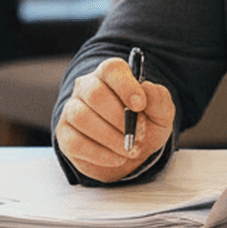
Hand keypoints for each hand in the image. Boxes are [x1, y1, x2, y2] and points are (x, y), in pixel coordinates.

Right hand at [56, 57, 176, 182]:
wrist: (132, 151)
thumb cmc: (146, 125)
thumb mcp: (161, 113)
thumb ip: (158, 98)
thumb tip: (146, 90)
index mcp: (111, 74)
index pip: (111, 69)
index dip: (125, 86)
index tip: (140, 105)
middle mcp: (87, 86)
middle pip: (94, 93)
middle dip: (119, 118)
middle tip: (137, 135)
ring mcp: (72, 109)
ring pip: (81, 117)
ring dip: (110, 138)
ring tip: (128, 149)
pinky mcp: (65, 134)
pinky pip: (75, 142)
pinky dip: (99, 154)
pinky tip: (116, 158)